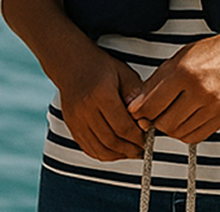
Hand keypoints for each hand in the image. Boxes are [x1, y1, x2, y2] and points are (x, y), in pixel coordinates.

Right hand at [47, 46, 145, 160]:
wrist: (71, 63)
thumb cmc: (101, 67)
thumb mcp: (124, 73)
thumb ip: (136, 94)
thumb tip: (145, 118)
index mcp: (101, 94)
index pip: (123, 127)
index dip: (138, 138)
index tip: (148, 140)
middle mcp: (85, 109)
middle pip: (111, 140)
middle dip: (130, 149)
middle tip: (142, 150)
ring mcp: (75, 119)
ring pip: (99, 148)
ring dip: (118, 155)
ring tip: (131, 152)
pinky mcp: (71, 126)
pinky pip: (88, 148)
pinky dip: (104, 154)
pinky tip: (115, 151)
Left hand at [127, 32, 219, 144]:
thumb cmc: (212, 53)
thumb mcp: (178, 59)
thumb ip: (154, 83)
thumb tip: (135, 104)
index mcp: (184, 72)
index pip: (152, 105)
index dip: (139, 111)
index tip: (137, 111)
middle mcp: (200, 91)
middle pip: (164, 123)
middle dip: (154, 121)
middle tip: (153, 113)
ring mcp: (213, 106)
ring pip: (178, 132)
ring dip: (169, 127)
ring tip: (170, 114)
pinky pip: (195, 136)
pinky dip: (184, 133)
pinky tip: (184, 119)